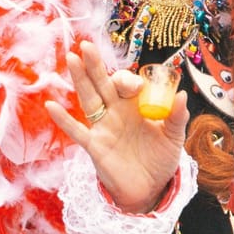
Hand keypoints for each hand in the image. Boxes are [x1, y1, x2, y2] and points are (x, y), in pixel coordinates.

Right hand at [46, 42, 189, 214]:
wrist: (150, 188)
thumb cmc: (161, 158)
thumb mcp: (174, 137)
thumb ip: (177, 116)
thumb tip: (182, 95)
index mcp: (136, 106)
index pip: (128, 84)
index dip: (129, 81)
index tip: (136, 87)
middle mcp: (117, 111)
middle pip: (103, 83)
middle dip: (95, 65)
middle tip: (86, 45)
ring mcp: (103, 127)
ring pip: (89, 98)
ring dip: (80, 79)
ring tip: (70, 58)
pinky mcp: (95, 145)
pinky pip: (76, 130)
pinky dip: (63, 119)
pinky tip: (51, 105)